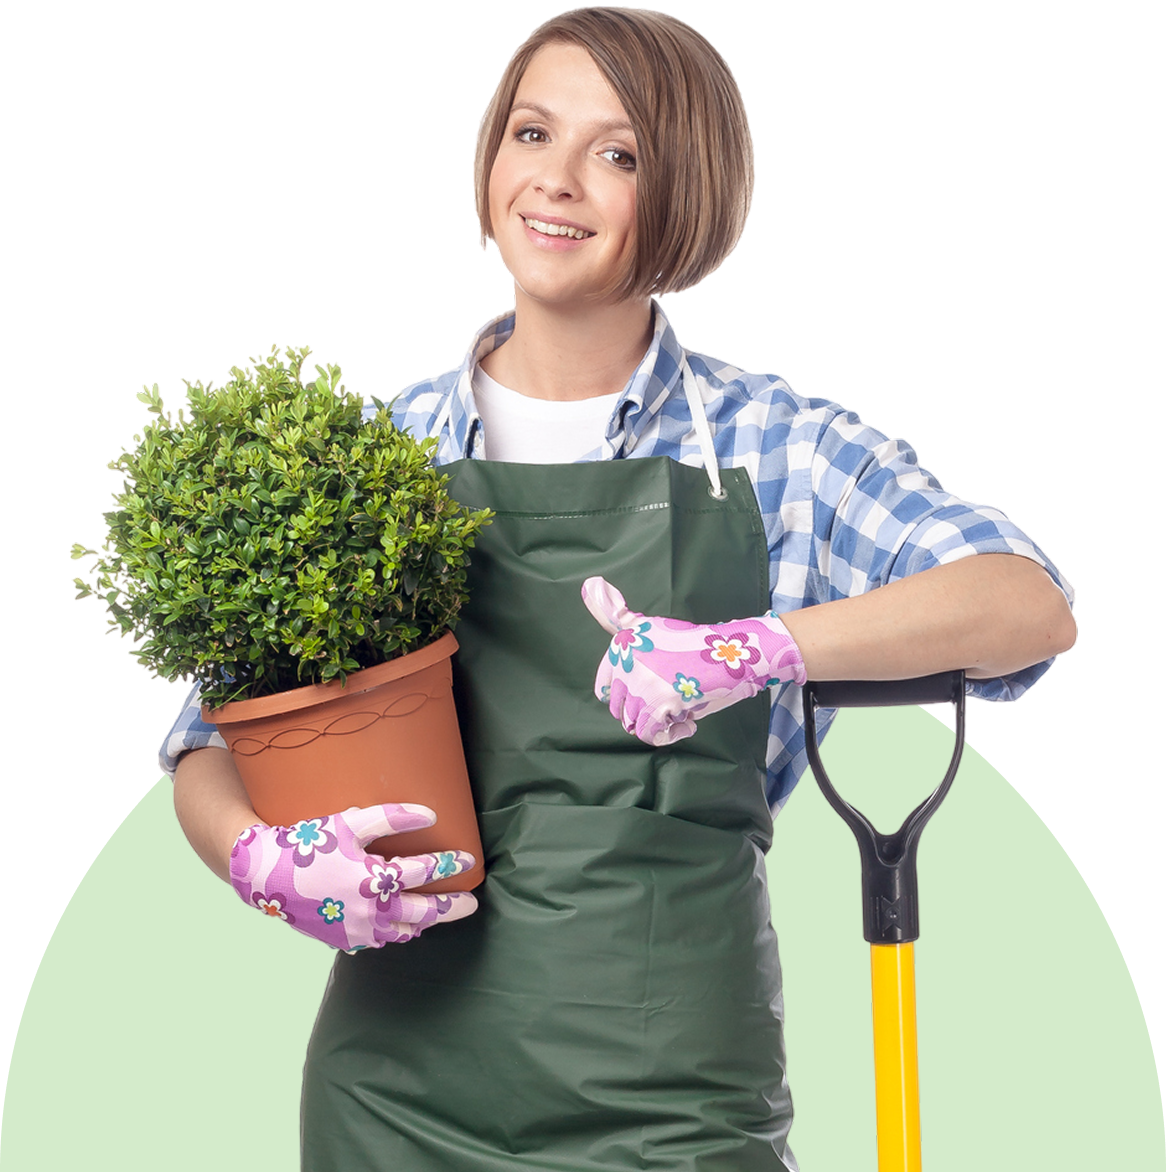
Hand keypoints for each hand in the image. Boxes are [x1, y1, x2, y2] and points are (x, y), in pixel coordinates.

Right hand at [229, 803, 477, 953]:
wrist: (264, 875)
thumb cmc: (308, 845)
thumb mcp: (350, 824)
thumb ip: (391, 818)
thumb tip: (430, 815)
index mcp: (375, 880)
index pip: (423, 871)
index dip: (449, 864)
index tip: (468, 859)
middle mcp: (370, 911)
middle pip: (423, 912)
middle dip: (451, 907)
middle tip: (472, 903)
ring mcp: (356, 930)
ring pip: (402, 932)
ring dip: (424, 923)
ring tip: (437, 914)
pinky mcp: (342, 940)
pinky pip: (378, 942)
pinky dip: (395, 934)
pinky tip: (400, 927)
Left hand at [582, 576, 806, 746]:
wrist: (732, 652)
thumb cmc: (693, 644)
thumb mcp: (649, 626)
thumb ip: (615, 613)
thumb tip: (591, 582)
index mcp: (622, 644)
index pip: (603, 691)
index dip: (628, 700)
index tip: (652, 695)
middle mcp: (626, 661)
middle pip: (621, 710)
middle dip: (645, 713)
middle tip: (673, 701)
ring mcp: (640, 682)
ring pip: (635, 724)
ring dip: (660, 724)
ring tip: (682, 709)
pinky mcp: (658, 702)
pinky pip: (650, 734)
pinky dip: (670, 735)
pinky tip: (689, 724)